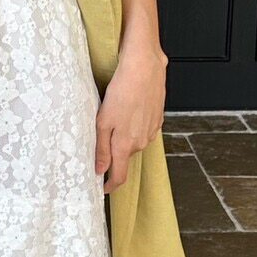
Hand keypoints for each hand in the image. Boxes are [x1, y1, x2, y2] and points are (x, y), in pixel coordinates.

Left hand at [94, 39, 167, 192]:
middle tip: (101, 139)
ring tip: (115, 118)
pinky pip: (143, 130)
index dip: (110, 186)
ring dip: (124, 138)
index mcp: (125, 145)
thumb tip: (100, 170)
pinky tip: (128, 110)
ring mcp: (152, 131)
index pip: (119, 176)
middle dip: (114, 155)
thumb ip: (101, 149)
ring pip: (134, 142)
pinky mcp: (157, 119)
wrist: (144, 68)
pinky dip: (134, 126)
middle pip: (125, 157)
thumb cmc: (122, 91)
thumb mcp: (103, 121)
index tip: (102, 189)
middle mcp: (141, 142)